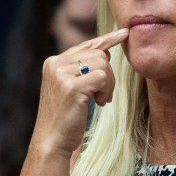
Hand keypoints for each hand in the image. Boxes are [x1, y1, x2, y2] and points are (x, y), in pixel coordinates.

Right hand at [31, 28, 128, 159]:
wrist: (52, 142)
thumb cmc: (65, 118)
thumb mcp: (71, 88)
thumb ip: (82, 69)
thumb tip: (106, 52)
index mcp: (53, 62)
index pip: (85, 45)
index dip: (107, 39)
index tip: (123, 33)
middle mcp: (55, 64)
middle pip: (98, 54)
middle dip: (109, 74)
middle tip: (104, 95)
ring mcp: (61, 74)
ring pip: (102, 64)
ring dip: (108, 84)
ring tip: (100, 100)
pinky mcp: (71, 86)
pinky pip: (102, 77)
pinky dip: (106, 91)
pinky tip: (99, 103)